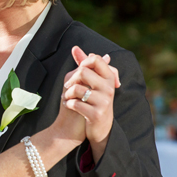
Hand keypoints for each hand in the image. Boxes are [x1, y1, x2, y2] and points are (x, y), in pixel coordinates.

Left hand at [61, 47, 119, 161]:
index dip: (82, 62)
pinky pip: (75, 103)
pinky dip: (68, 104)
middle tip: (67, 87)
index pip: (96, 59)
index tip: (77, 71)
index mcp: (109, 77)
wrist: (100, 128)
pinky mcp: (96, 114)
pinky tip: (69, 106)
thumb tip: (75, 48)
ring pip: (77, 88)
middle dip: (71, 80)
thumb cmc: (95, 101)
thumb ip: (85, 65)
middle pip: (83, 71)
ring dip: (67, 94)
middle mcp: (109, 88)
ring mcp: (104, 102)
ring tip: (67, 98)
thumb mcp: (93, 83)